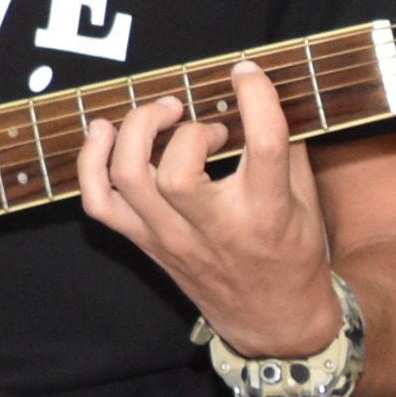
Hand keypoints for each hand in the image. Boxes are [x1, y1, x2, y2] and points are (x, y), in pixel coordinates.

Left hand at [75, 57, 342, 355]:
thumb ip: (286, 146)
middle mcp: (215, 228)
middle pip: (176, 172)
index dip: (255, 98)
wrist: (273, 323)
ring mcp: (172, 238)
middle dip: (182, 130)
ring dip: (135, 132)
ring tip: (159, 114)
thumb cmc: (292, 256)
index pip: (263, 146)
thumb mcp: (306, 202)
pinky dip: (90, 162)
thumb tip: (263, 93)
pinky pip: (98, 204)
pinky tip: (104, 133)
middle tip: (197, 120)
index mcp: (266, 212)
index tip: (246, 73)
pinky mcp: (146, 243)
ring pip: (129, 181)